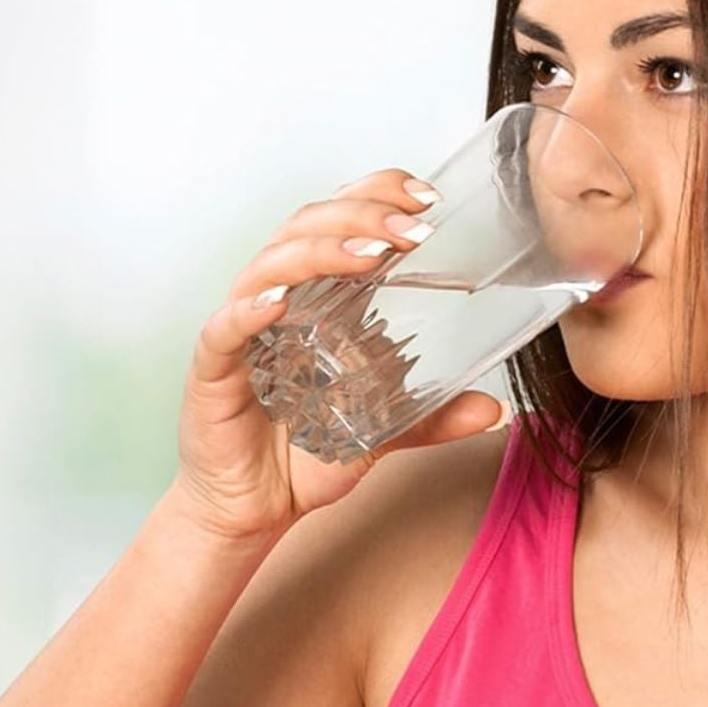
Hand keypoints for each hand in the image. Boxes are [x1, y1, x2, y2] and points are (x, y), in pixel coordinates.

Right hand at [172, 168, 507, 543]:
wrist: (254, 510)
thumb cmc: (304, 457)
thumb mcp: (382, 432)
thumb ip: (432, 415)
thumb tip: (494, 408)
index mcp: (316, 301)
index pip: (340, 222)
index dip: (377, 196)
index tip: (427, 198)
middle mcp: (277, 301)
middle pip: (307, 228)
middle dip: (361, 216)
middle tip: (412, 228)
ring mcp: (243, 331)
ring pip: (269, 265)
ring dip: (320, 252)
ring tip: (367, 254)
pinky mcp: (213, 369)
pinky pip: (224, 329)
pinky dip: (248, 310)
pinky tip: (278, 302)